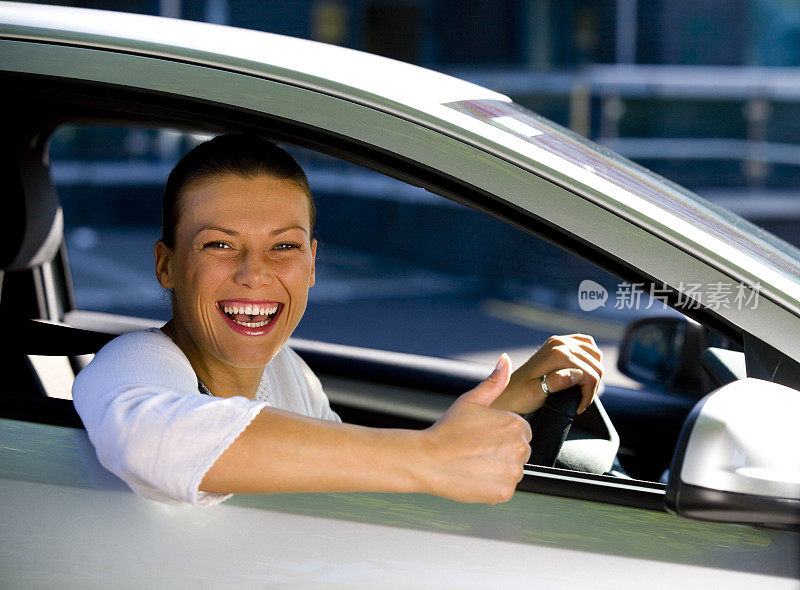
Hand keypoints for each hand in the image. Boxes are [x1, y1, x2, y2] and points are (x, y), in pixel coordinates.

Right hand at [419, 355, 531, 503]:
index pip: (520, 433)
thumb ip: (494, 381)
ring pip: (512, 472)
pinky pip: (504, 490)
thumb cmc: (447, 430)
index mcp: (516, 424)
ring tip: (473, 463)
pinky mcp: (503, 492)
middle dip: (501, 453)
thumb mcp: (471, 400)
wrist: (427, 459)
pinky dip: (491, 487)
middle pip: (518, 453)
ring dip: (497, 470)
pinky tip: (474, 476)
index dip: (499, 435)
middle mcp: (519, 448)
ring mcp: (512, 472)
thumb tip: (505, 360)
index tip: (481, 438)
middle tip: (475, 451)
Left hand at [496, 334, 603, 415]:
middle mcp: (559, 343)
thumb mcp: (537, 393)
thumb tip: (576, 374)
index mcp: (556, 353)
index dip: (588, 393)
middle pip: (595, 364)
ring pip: (595, 355)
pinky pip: (587, 346)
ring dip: (593, 374)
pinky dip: (591, 360)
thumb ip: (557, 382)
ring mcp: (559, 341)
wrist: (507, 392)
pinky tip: (584, 374)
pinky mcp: (559, 344)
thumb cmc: (520, 396)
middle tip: (581, 402)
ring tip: (582, 391)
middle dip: (592, 386)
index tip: (579, 406)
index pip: (589, 373)